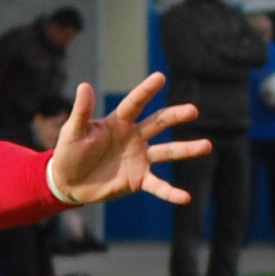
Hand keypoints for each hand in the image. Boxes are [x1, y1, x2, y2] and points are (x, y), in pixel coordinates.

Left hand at [46, 75, 212, 206]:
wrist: (67, 182)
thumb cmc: (69, 152)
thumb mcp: (72, 132)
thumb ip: (81, 111)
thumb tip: (84, 86)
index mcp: (118, 122)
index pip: (135, 104)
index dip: (146, 91)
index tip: (160, 77)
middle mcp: (134, 137)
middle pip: (158, 123)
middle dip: (175, 116)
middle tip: (192, 110)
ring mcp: (139, 158)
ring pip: (167, 151)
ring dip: (186, 149)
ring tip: (207, 145)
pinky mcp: (138, 179)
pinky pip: (158, 186)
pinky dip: (171, 192)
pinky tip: (186, 198)